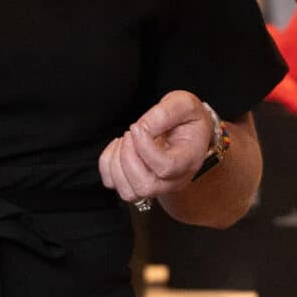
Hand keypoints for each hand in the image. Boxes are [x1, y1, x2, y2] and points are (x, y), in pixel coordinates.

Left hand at [98, 90, 217, 204]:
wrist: (187, 129)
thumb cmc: (187, 119)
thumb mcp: (184, 104)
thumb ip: (165, 113)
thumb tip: (142, 129)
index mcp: (188, 161)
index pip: (165, 168)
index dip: (145, 148)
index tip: (137, 127)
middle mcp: (173, 181)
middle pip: (145, 187)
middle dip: (128, 157)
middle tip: (130, 133)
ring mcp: (155, 186)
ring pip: (127, 191)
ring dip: (117, 162)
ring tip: (126, 139)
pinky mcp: (136, 183)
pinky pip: (113, 184)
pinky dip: (107, 164)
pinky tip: (119, 147)